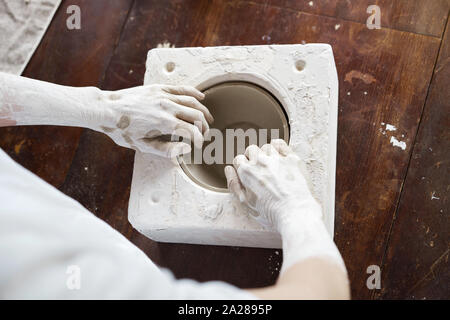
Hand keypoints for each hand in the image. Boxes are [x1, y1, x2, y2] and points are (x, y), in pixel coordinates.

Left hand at [98, 84, 212, 156]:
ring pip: (192, 102)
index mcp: (164, 123)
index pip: (192, 131)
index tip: (200, 145)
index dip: (200, 139)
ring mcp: (164, 96)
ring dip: (203, 111)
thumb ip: (166, 149)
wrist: (106, 109)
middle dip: (204, 127)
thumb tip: (186, 149)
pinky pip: (182, 89)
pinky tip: (201, 97)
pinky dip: (194, 93)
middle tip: (205, 135)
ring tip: (208, 120)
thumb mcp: (143, 145)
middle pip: (196, 115)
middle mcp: (167, 107)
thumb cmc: (122, 130)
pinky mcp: (159, 88)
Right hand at [224, 139, 320, 229]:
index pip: (238, 159)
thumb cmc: (270, 212)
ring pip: (266, 147)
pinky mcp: (291, 159)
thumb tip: (228, 169)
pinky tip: (278, 153)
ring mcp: (276, 158)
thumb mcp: (245, 203)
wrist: (294, 212)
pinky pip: (280, 144)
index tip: (247, 172)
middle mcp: (260, 162)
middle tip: (258, 168)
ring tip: (270, 164)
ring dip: (265, 153)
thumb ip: (233, 184)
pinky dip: (277, 146)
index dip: (242, 166)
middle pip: (251, 150)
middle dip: (252, 157)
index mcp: (246, 172)